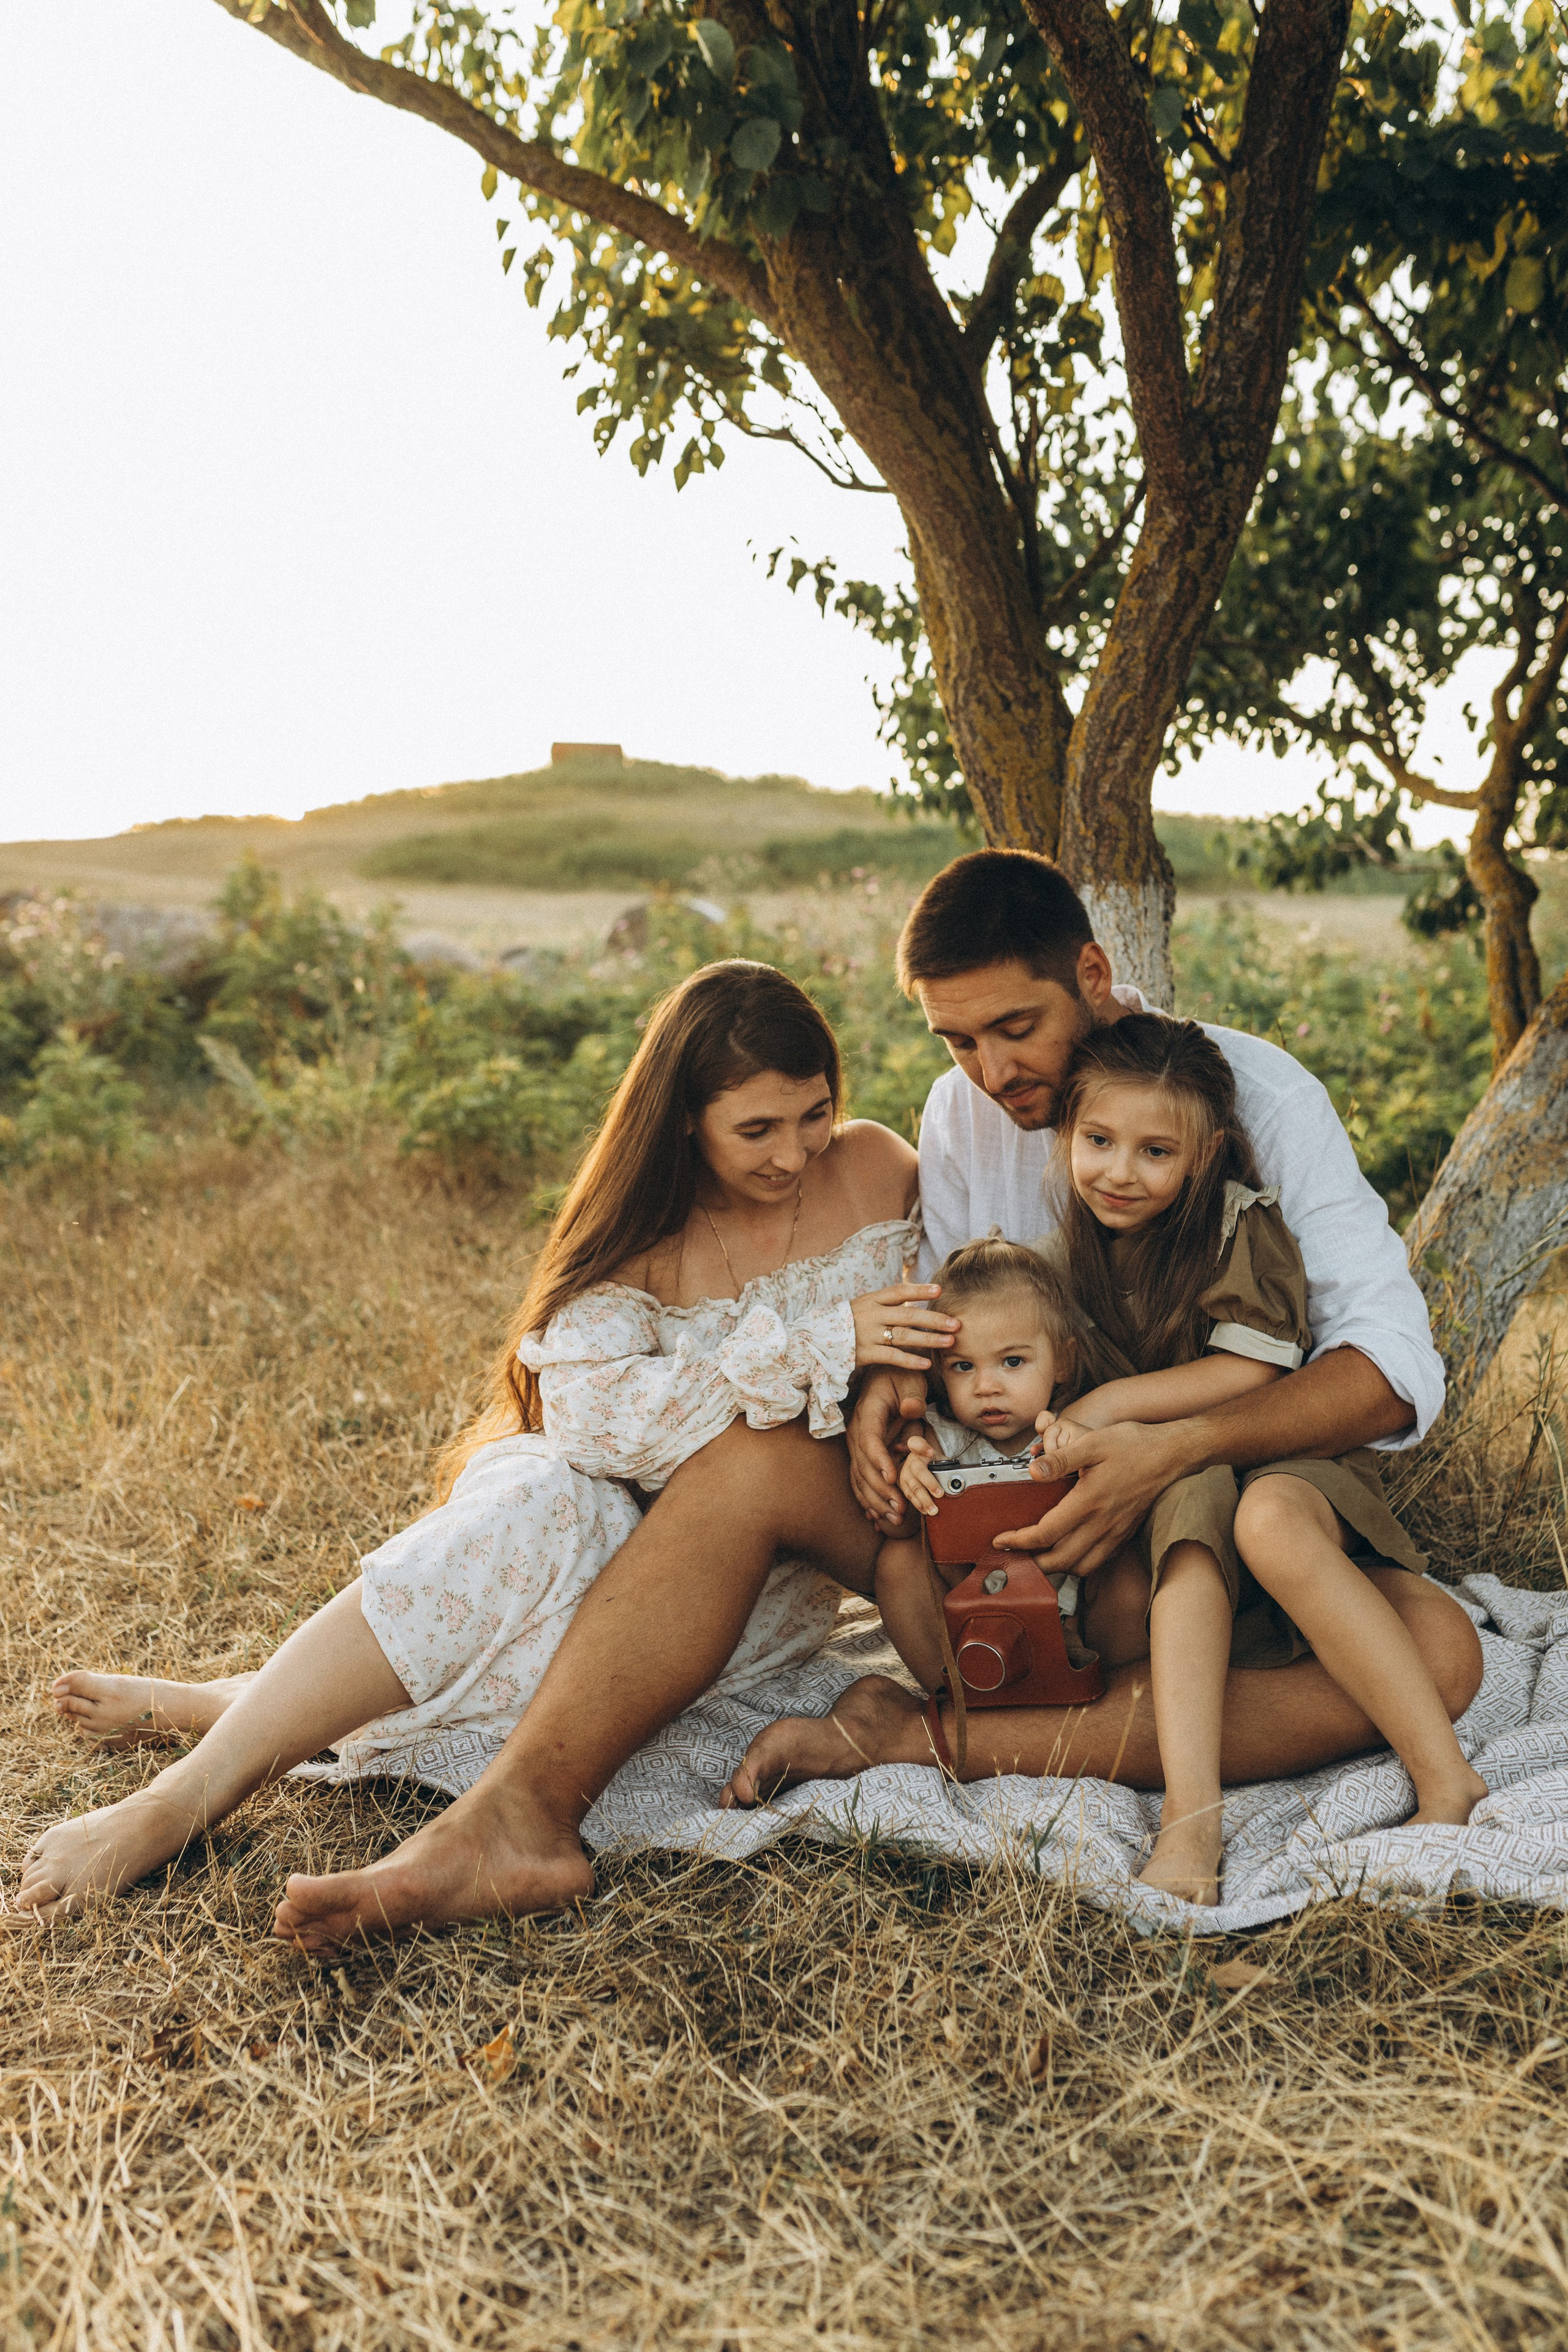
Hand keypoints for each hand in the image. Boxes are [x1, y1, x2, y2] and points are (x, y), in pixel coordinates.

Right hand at [848, 1368, 929, 1524]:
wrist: (887, 1372)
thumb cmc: (901, 1376)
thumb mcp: (910, 1380)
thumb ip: (912, 1397)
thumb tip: (911, 1410)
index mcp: (868, 1413)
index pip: (870, 1440)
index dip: (879, 1461)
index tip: (893, 1478)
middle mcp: (857, 1431)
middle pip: (863, 1465)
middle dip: (881, 1490)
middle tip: (900, 1508)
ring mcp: (857, 1444)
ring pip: (860, 1477)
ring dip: (876, 1500)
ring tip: (895, 1518)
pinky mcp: (862, 1453)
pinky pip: (860, 1479)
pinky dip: (868, 1498)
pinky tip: (878, 1516)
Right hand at [850, 1283, 958, 1372]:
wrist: (817, 1339)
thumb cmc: (850, 1321)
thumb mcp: (865, 1305)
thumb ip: (888, 1303)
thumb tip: (918, 1297)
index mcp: (872, 1299)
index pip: (899, 1291)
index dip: (920, 1290)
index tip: (940, 1290)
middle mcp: (872, 1315)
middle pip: (908, 1315)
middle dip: (934, 1320)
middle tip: (956, 1324)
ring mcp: (869, 1334)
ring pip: (904, 1336)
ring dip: (929, 1339)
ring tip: (949, 1341)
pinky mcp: (866, 1354)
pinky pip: (892, 1357)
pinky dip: (910, 1360)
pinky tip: (927, 1364)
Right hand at [897, 1433, 942, 1517]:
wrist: (919, 1466)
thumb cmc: (932, 1463)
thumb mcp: (939, 1458)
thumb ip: (946, 1465)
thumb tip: (956, 1479)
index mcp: (919, 1450)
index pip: (917, 1443)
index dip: (922, 1447)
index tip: (930, 1451)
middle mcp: (910, 1461)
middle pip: (918, 1472)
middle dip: (930, 1484)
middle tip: (940, 1494)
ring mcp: (904, 1474)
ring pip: (913, 1488)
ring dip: (924, 1500)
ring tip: (934, 1510)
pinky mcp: (902, 1486)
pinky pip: (910, 1496)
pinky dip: (919, 1505)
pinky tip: (926, 1510)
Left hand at [990, 1417, 1199, 1574]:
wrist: (1171, 1454)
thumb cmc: (1133, 1445)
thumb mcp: (1093, 1443)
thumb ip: (1061, 1459)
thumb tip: (1033, 1471)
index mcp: (1089, 1502)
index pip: (1046, 1534)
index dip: (1019, 1541)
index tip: (1001, 1540)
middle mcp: (1102, 1523)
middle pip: (1061, 1560)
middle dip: (1033, 1563)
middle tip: (1014, 1556)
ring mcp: (1116, 1532)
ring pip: (1081, 1566)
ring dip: (1057, 1567)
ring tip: (1037, 1558)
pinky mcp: (1125, 1533)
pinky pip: (1099, 1560)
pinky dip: (1079, 1564)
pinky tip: (1069, 1552)